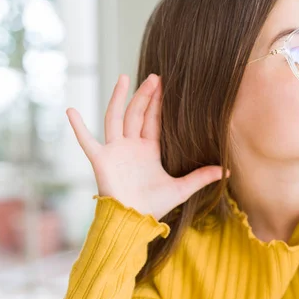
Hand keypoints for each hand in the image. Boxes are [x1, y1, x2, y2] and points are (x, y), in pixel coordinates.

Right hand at [66, 74, 226, 220]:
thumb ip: (202, 176)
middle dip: (145, 95)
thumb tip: (228, 170)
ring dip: (118, 98)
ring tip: (123, 77)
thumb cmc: (154, 207)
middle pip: (137, 113)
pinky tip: (70, 110)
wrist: (133, 222)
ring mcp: (115, 151)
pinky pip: (87, 140)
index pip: (154, 120)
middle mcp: (131, 146)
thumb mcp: (182, 188)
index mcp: (149, 150)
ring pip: (116, 118)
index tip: (166, 85)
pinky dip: (78, 127)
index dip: (159, 103)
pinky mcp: (101, 160)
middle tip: (155, 76)